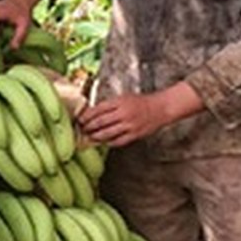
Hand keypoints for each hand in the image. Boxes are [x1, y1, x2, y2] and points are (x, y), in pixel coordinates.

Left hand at [78, 83, 203, 145]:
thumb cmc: (140, 102)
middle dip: (88, 127)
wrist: (161, 108)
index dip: (86, 116)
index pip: (97, 109)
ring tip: (89, 138)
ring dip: (95, 136)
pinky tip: (103, 142)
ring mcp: (129, 125)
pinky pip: (118, 141)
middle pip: (100, 122)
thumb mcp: (123, 98)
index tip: (80, 120)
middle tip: (81, 130)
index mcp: (120, 102)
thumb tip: (92, 114)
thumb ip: (109, 106)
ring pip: (107, 133)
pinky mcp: (135, 134)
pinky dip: (108, 142)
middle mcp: (124, 113)